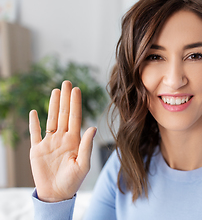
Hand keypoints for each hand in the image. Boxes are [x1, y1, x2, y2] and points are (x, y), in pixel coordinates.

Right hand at [29, 80, 96, 201]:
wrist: (57, 194)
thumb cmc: (73, 181)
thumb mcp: (83, 164)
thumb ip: (87, 146)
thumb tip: (92, 127)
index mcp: (74, 140)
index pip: (75, 117)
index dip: (76, 103)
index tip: (77, 89)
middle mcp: (62, 138)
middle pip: (63, 114)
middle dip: (65, 98)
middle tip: (66, 82)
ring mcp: (49, 143)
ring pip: (51, 119)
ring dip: (52, 105)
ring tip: (55, 91)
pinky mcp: (37, 150)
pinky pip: (35, 133)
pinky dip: (34, 123)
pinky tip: (35, 112)